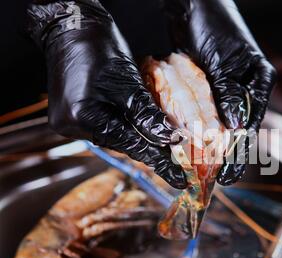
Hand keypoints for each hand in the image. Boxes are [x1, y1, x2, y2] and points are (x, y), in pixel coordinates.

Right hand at [28, 0, 186, 188]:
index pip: (130, 145)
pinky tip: (144, 126)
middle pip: (122, 143)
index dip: (158, 160)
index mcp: (82, 117)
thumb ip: (146, 114)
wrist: (71, 26)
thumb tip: (169, 138)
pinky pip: (107, 125)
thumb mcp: (127, 82)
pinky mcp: (74, 113)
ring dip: (140, 136)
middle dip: (151, 149)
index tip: (180, 177)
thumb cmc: (97, 46)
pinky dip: (127, 125)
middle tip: (179, 162)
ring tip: (166, 143)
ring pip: (115, 135)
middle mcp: (72, 125)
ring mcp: (70, 120)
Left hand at [163, 0, 275, 184]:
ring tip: (200, 169)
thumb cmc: (214, 22)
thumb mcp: (223, 60)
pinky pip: (204, 112)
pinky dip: (198, 128)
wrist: (191, 2)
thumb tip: (236, 127)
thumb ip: (229, 93)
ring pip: (220, 123)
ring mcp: (225, 88)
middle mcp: (244, 87)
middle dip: (226, 155)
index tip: (228, 173)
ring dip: (210, 145)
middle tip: (214, 180)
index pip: (251, 123)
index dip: (240, 151)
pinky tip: (188, 144)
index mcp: (258, 80)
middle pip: (237, 129)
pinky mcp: (207, 86)